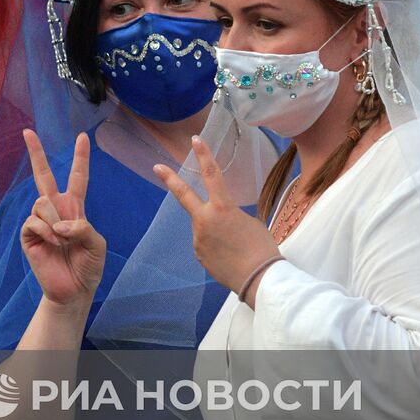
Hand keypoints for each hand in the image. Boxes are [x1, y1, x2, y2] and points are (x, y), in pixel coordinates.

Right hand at [19, 131, 106, 309]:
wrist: (73, 290)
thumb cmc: (89, 266)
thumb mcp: (97, 244)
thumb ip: (83, 228)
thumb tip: (59, 224)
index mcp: (74, 208)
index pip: (77, 177)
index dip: (80, 157)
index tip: (82, 136)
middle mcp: (55, 210)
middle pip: (43, 175)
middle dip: (36, 153)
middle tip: (27, 131)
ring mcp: (40, 221)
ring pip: (42, 203)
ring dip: (56, 224)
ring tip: (62, 242)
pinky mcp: (28, 235)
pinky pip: (33, 221)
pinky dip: (47, 233)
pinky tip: (52, 244)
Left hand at [153, 135, 281, 304]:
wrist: (259, 279)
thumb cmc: (262, 249)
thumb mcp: (250, 222)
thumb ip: (229, 215)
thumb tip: (220, 220)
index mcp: (223, 208)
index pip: (211, 175)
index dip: (204, 155)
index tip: (196, 139)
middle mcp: (205, 221)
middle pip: (184, 195)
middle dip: (170, 179)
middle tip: (157, 166)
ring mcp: (198, 239)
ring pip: (202, 226)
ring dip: (214, 230)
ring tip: (235, 245)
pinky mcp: (198, 255)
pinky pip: (205, 244)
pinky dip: (215, 245)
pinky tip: (229, 255)